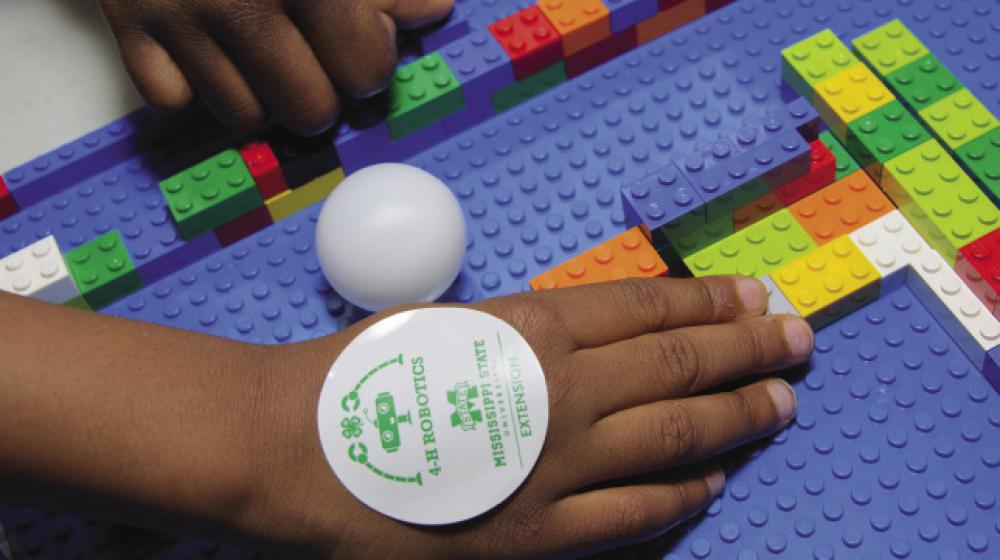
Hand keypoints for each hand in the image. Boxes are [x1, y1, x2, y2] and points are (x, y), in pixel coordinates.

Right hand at [99, 0, 454, 133]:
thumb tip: (430, 10)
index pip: (363, 70)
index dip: (370, 58)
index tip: (361, 34)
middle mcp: (241, 0)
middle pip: (308, 110)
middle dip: (321, 90)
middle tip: (314, 54)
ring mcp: (179, 13)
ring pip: (243, 116)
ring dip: (261, 93)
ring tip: (262, 49)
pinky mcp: (127, 22)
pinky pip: (171, 100)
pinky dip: (192, 86)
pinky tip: (208, 49)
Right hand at [247, 276, 812, 557]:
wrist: (298, 449)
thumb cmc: (364, 372)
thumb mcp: (456, 322)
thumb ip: (532, 331)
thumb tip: (603, 337)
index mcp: (535, 329)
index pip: (648, 307)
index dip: (710, 299)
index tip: (753, 294)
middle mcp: (561, 394)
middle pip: (679, 365)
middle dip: (747, 348)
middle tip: (796, 339)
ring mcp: (557, 469)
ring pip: (674, 438)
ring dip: (736, 417)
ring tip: (780, 403)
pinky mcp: (539, 535)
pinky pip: (632, 515)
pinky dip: (681, 495)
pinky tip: (714, 482)